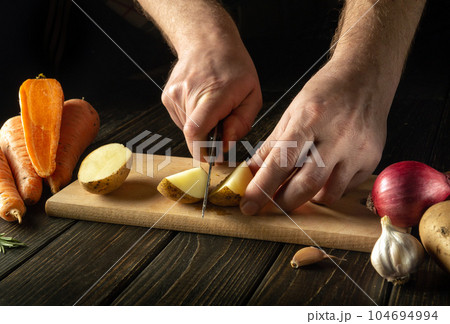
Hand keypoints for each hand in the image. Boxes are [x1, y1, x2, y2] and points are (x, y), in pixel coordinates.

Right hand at [161, 42, 261, 157]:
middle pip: (193, 135)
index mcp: (213, 93)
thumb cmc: (233, 67)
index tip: (214, 158)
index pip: (196, 131)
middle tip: (222, 122)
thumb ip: (241, 123)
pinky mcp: (167, 98)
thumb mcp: (252, 95)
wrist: (206, 41)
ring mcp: (174, 96)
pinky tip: (201, 102)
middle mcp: (188, 94)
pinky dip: (193, 119)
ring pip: (187, 130)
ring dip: (202, 128)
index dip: (203, 151)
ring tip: (212, 107)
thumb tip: (225, 145)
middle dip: (209, 138)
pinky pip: (181, 121)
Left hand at [240, 60, 392, 213]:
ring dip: (308, 197)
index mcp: (310, 118)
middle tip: (271, 203)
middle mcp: (338, 135)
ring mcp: (358, 149)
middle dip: (284, 201)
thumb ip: (272, 146)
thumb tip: (252, 172)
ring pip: (329, 193)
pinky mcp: (372, 159)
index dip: (262, 188)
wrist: (366, 77)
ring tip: (298, 185)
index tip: (249, 205)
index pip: (281, 162)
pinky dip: (328, 188)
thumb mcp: (292, 112)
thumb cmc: (326, 92)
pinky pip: (345, 187)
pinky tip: (323, 173)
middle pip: (307, 184)